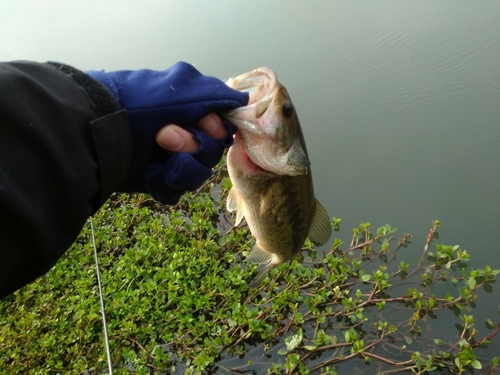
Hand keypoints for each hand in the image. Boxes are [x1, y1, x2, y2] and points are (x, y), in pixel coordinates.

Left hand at [86, 62, 247, 203]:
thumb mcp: (183, 88)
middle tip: (164, 137)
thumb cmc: (140, 104)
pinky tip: (149, 174)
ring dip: (180, 169)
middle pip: (211, 154)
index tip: (204, 124)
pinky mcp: (154, 179)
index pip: (220, 128)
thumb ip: (217, 94)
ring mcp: (167, 158)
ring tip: (157, 161)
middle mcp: (181, 133)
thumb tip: (242, 101)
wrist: (96, 131)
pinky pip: (175, 192)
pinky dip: (164, 185)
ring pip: (196, 176)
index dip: (216, 131)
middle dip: (194, 148)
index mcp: (188, 110)